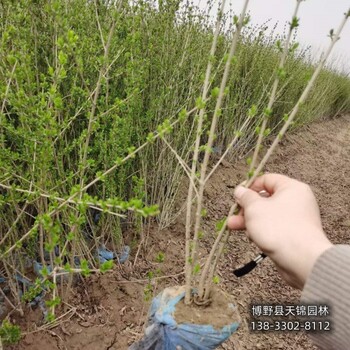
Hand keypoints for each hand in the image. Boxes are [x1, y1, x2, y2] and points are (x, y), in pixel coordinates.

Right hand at [227, 174, 332, 288]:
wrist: (301, 259)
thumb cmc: (279, 228)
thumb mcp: (255, 207)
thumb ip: (245, 197)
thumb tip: (240, 190)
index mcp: (291, 188)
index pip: (267, 179)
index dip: (250, 186)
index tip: (238, 195)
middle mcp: (297, 201)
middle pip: (266, 198)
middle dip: (246, 207)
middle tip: (234, 213)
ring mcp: (296, 219)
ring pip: (268, 214)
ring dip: (250, 220)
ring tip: (233, 226)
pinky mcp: (294, 234)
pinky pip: (274, 227)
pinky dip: (261, 230)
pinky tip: (251, 237)